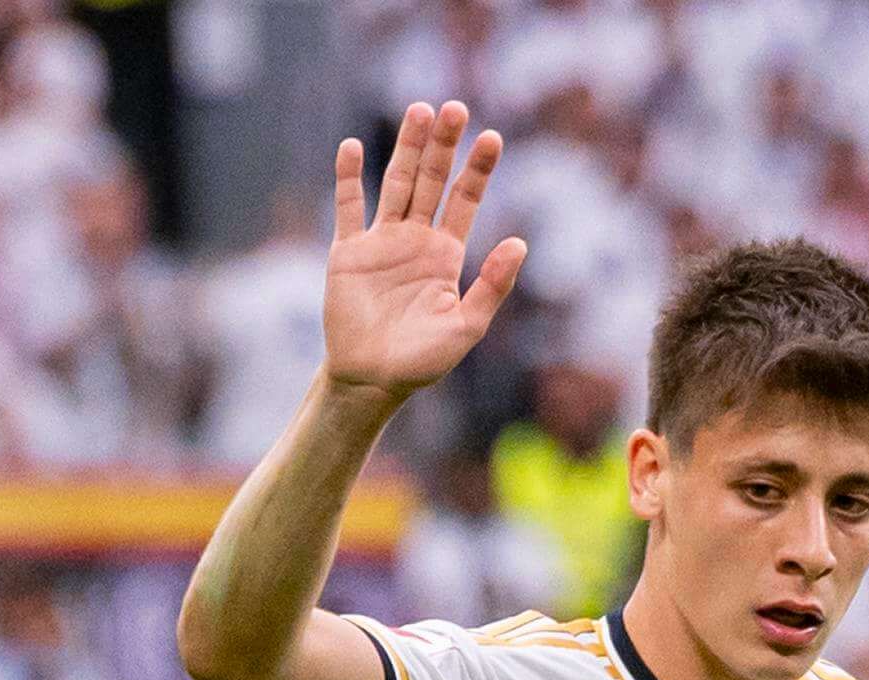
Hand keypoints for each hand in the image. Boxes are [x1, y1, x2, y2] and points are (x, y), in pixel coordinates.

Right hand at [323, 103, 526, 405]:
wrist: (371, 381)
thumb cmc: (422, 362)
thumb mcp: (466, 327)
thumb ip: (492, 286)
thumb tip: (520, 243)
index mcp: (445, 253)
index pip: (465, 199)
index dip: (477, 169)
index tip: (491, 138)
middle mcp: (415, 239)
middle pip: (431, 180)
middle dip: (443, 145)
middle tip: (455, 108)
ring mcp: (381, 242)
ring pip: (395, 183)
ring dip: (406, 147)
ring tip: (419, 111)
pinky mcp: (347, 253)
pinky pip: (348, 209)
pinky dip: (348, 178)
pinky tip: (352, 147)